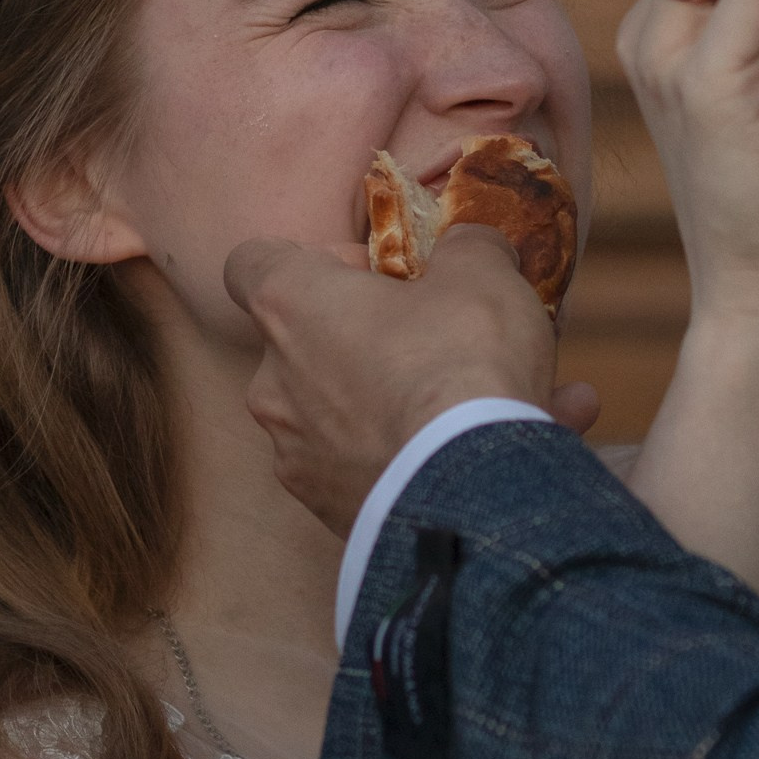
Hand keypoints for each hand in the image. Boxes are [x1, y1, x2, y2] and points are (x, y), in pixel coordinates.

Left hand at [224, 226, 599, 535]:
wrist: (474, 492)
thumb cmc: (461, 358)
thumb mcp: (482, 272)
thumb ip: (467, 246)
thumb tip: (469, 245)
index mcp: (291, 307)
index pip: (251, 264)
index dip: (311, 259)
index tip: (368, 272)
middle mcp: (274, 384)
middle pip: (307, 346)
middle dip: (370, 341)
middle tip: (439, 339)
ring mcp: (298, 457)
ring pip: (354, 415)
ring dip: (411, 405)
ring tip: (500, 406)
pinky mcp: (332, 512)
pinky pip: (382, 468)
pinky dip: (430, 458)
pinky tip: (507, 449)